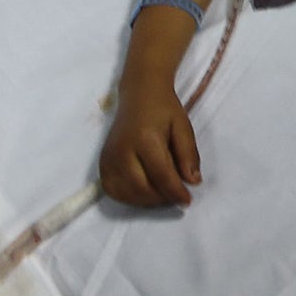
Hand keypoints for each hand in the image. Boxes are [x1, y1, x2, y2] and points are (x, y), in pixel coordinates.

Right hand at [99, 76, 200, 206]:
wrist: (139, 95)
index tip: (188, 200)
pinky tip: (146, 191)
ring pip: (127, 194)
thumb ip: (188, 155)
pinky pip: (114, 191)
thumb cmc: (164, 109)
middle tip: (177, 197)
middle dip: (162, 198)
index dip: (175, 192)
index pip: (161, 175)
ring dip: (148, 201)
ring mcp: (108, 159)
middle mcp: (121, 151)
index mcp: (145, 139)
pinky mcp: (102, 164)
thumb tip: (193, 182)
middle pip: (141, 188)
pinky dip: (131, 197)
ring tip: (164, 194)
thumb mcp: (183, 127)